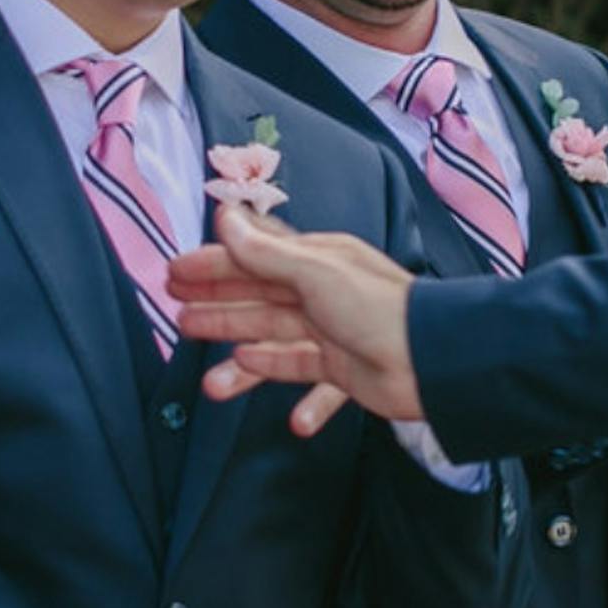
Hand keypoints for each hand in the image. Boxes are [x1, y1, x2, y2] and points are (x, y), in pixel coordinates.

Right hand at [172, 203, 420, 433]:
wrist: (432, 360)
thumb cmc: (379, 308)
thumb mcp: (316, 272)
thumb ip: (266, 252)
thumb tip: (225, 217)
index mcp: (318, 261)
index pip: (254, 257)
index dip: (213, 264)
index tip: (175, 272)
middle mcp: (322, 293)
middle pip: (257, 298)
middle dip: (217, 306)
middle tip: (177, 315)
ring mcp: (332, 332)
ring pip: (272, 341)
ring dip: (238, 354)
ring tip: (206, 378)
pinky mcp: (342, 369)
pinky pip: (301, 374)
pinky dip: (280, 381)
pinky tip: (258, 389)